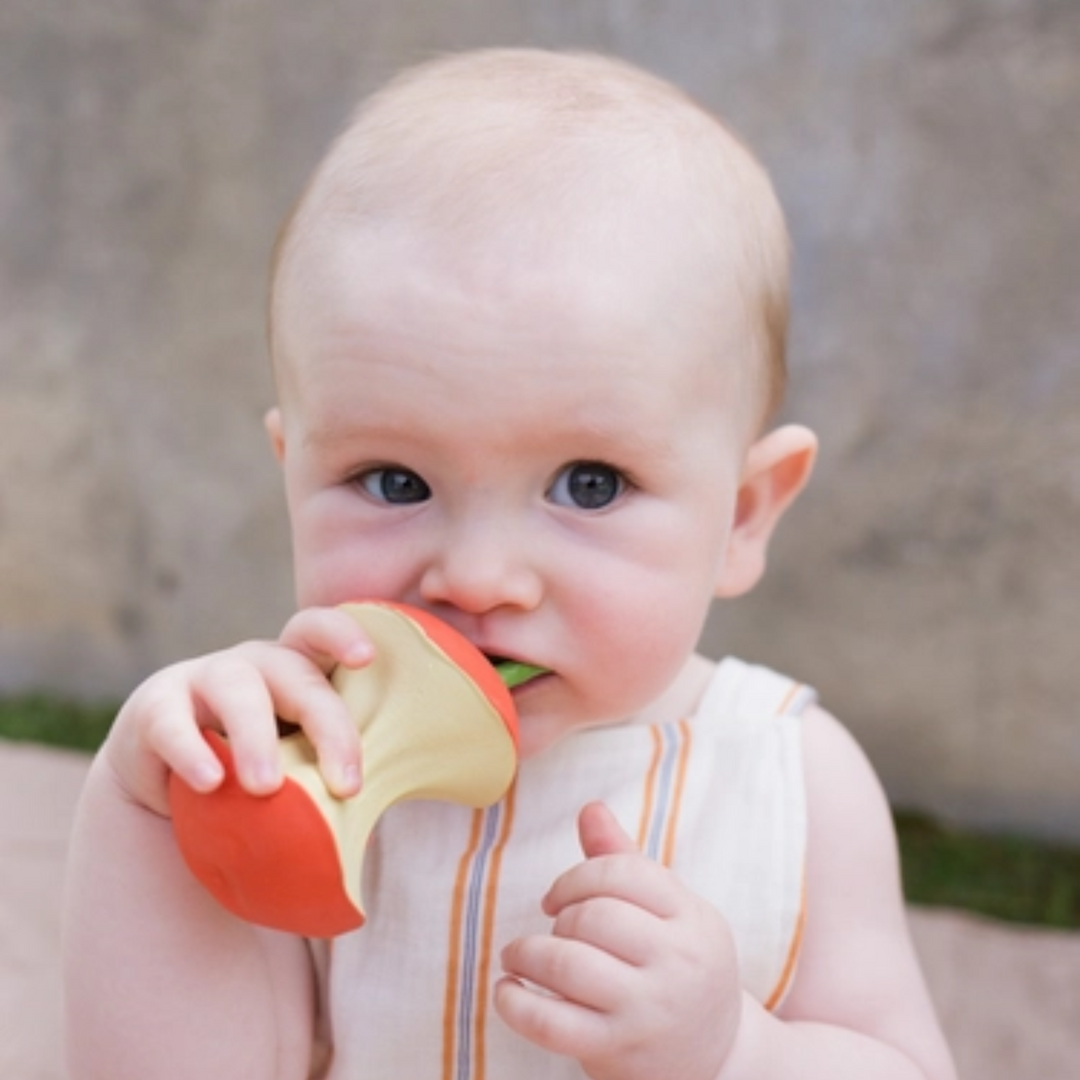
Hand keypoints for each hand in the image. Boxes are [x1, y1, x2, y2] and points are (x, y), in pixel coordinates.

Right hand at [101, 607, 371, 815]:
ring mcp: (202, 679)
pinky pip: (172, 723)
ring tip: (267, 787)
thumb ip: (331, 775)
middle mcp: (255, 665)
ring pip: (237, 689)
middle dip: (327, 725)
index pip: (321, 634)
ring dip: (256, 737)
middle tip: (346, 785)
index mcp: (298, 670)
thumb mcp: (297, 764)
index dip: (343, 636)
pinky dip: (191, 752)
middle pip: (296, 673)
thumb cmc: (256, 771)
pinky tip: (208, 783)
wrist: (170, 787)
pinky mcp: (154, 709)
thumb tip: (385, 825)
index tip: (367, 659)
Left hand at [496, 802, 742, 1079]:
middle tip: (551, 930)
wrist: (718, 1059)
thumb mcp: (669, 912)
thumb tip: (589, 808)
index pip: (624, 872)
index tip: (557, 897)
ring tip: (517, 956)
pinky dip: (515, 1004)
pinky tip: (506, 992)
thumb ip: (624, 860)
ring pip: (568, 964)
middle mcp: (678, 963)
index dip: (577, 876)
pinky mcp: (617, 1051)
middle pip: (594, 916)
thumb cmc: (679, 967)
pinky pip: (550, 1023)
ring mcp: (648, 1011)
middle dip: (558, 916)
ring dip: (527, 953)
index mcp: (693, 918)